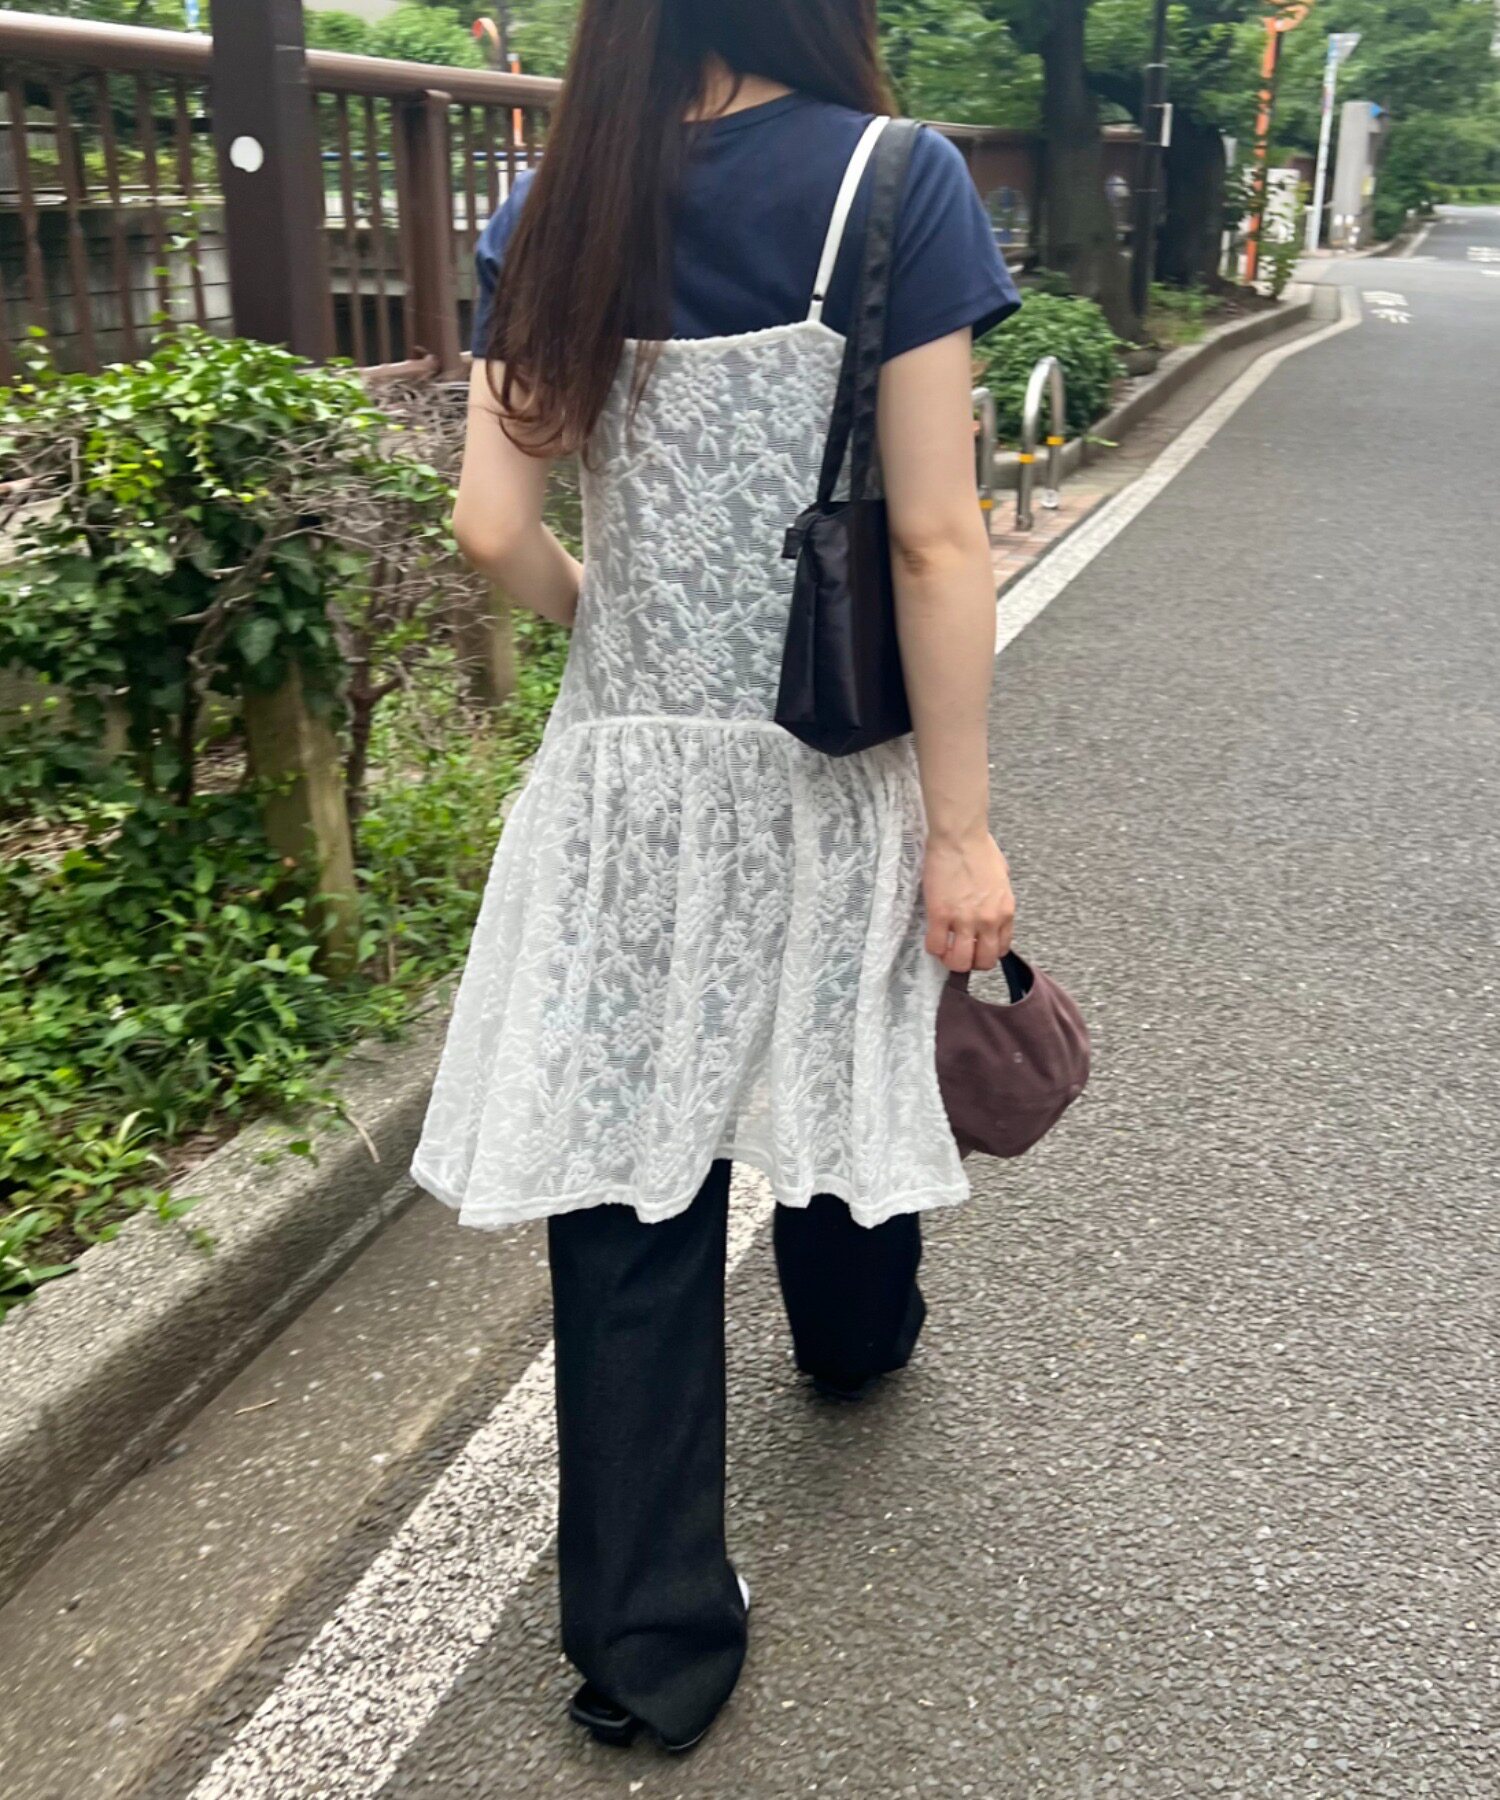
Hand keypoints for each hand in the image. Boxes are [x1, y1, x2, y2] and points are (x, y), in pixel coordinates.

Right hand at [922, 831, 1014, 972]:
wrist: (960, 836)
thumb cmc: (980, 848)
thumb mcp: (1002, 877)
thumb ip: (999, 899)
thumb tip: (991, 907)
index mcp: (1005, 912)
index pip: (1001, 949)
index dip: (986, 953)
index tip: (976, 948)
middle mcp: (988, 921)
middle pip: (983, 962)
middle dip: (971, 962)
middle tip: (960, 953)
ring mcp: (964, 920)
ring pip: (959, 961)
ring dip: (951, 961)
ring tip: (945, 952)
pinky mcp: (940, 915)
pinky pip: (936, 946)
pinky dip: (933, 948)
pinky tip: (932, 939)